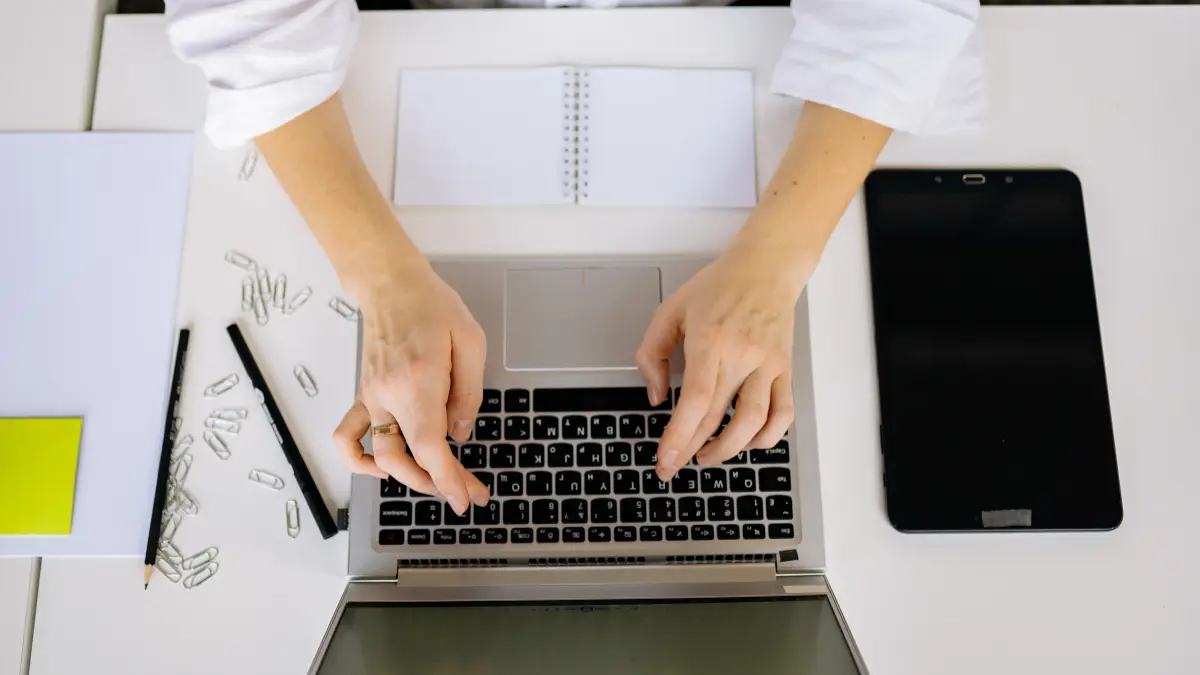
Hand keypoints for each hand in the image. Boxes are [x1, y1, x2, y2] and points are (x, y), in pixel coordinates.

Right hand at [332, 252, 489, 514]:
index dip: (447, 479)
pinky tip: (383, 468)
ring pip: (380, 455)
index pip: (429, 446)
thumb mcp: (470, 343)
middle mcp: (388, 394)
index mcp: (419, 381)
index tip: (465, 499)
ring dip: (409, 477)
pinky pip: (348, 435)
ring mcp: (371, 396)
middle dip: (439, 483)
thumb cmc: (433, 307)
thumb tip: (459, 434)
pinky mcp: (364, 394)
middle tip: (469, 490)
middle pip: (407, 458)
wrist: (390, 285)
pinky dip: (359, 461)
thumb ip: (468, 395)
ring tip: (437, 482)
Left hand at [636, 244, 811, 481]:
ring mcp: (768, 364)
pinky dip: (768, 436)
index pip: (695, 400)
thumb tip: (655, 395)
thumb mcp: (671, 310)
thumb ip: (653, 353)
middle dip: (692, 449)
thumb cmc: (719, 286)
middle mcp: (742, 355)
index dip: (679, 435)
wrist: (766, 268)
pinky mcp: (785, 369)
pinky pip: (783, 413)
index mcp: (710, 340)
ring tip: (706, 456)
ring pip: (755, 422)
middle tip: (674, 466)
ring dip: (729, 449)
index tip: (665, 458)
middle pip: (719, 416)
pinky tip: (748, 442)